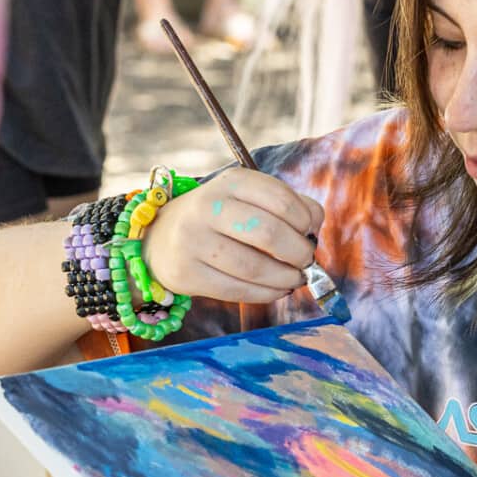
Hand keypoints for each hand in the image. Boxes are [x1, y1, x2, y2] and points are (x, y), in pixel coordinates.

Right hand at [143, 170, 324, 304]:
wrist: (161, 238)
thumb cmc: (220, 218)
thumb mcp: (247, 198)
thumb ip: (286, 205)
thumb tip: (315, 225)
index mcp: (231, 182)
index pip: (281, 199)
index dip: (305, 220)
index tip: (310, 232)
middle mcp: (208, 207)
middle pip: (269, 234)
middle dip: (299, 253)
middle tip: (306, 261)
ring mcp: (193, 240)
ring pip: (254, 267)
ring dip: (286, 278)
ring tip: (295, 278)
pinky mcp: (187, 273)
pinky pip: (237, 290)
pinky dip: (267, 294)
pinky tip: (277, 290)